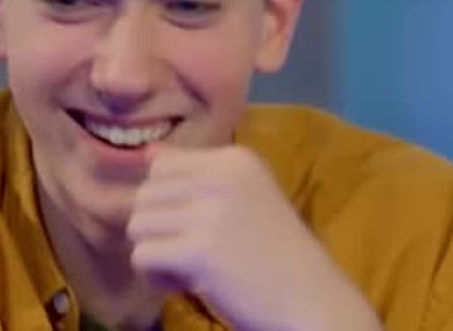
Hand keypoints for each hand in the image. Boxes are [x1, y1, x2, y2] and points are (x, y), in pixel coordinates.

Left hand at [127, 146, 380, 330]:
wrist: (314, 301)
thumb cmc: (276, 253)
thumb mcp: (241, 198)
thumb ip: (194, 173)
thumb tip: (147, 151)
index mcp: (235, 159)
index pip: (160, 167)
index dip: (166, 203)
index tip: (195, 228)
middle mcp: (222, 177)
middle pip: (144, 196)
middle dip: (158, 230)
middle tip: (192, 253)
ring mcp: (210, 213)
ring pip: (138, 225)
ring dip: (156, 253)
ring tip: (190, 269)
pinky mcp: (200, 251)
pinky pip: (142, 256)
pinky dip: (156, 276)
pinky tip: (184, 284)